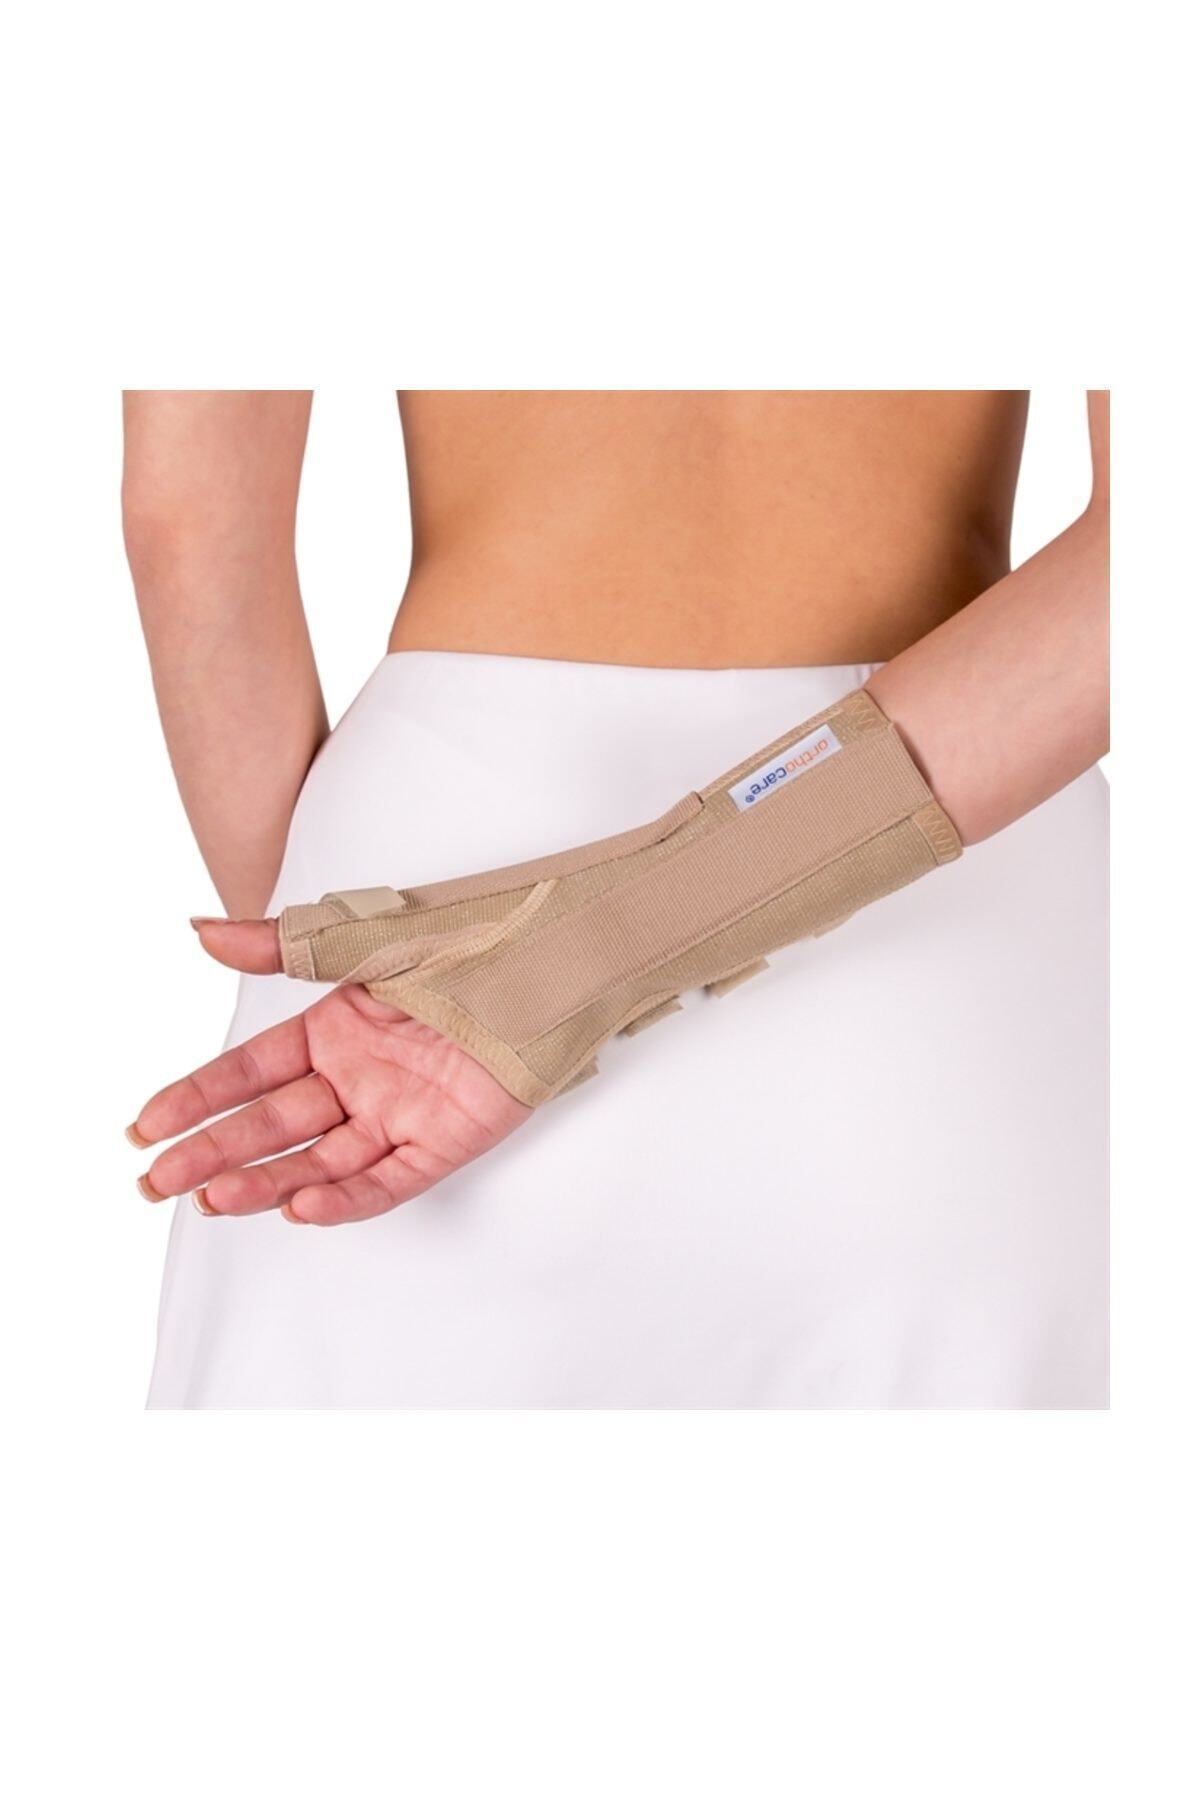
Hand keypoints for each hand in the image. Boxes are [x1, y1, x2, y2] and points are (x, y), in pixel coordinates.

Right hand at [130, 918, 530, 1224]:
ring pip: (320, 1161)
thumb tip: (201, 932)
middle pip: (272, 1126)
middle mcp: (359, 1078)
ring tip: (212, 1200)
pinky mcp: (447, 1141)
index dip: (195, 1099)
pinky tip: (299, 1207)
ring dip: (265, 1183)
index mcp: (334, 1031)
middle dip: (211, 1156)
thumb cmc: (468, 935)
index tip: (142, 1127)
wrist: (553, 952)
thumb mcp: (363, 937)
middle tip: (154, 1184)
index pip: (248, 1074)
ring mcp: (400, 1113)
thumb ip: (280, 946)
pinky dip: (346, 1198)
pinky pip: (389, 1180)